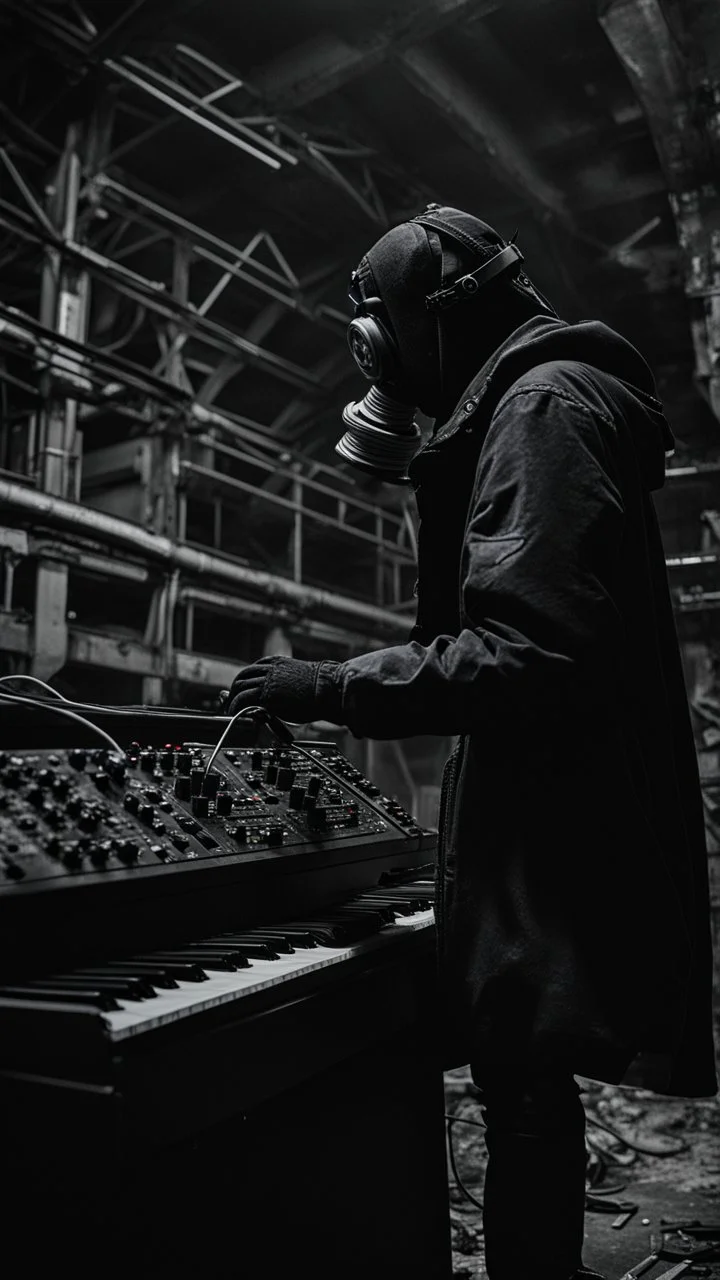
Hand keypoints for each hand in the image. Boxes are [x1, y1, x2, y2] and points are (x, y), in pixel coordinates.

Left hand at [225, 655, 340, 723]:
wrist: (329, 690)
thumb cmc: (322, 689)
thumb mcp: (300, 681)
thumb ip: (285, 685)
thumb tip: (280, 698)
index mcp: (278, 662)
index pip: (253, 669)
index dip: (244, 681)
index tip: (242, 691)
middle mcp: (270, 668)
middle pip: (242, 676)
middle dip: (235, 690)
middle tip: (232, 702)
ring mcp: (267, 679)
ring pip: (239, 687)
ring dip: (233, 699)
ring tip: (231, 711)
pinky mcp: (265, 693)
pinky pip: (242, 699)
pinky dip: (235, 706)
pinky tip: (235, 713)